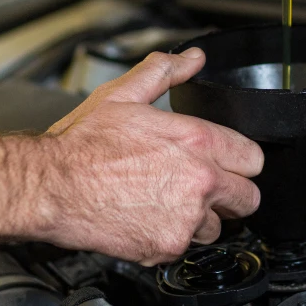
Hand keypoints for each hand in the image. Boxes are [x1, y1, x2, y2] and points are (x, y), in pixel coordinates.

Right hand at [0, 49, 262, 266]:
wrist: (51, 188)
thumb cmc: (82, 145)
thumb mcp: (123, 95)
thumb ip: (165, 73)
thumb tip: (192, 58)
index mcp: (196, 141)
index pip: (254, 159)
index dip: (239, 159)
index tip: (227, 162)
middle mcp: (199, 181)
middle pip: (248, 198)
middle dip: (230, 193)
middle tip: (204, 187)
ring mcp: (185, 219)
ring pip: (218, 227)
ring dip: (201, 218)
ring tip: (168, 202)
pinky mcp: (167, 247)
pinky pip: (186, 247)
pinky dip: (172, 237)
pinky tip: (149, 218)